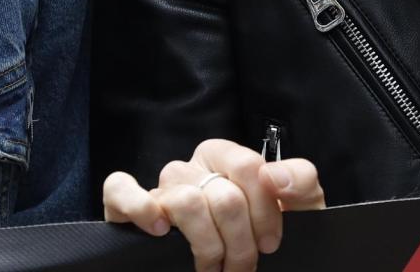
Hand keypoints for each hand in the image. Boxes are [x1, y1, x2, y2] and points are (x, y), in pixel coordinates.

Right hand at [102, 138, 325, 271]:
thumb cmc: (261, 240)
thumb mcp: (297, 209)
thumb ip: (300, 181)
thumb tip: (274, 176)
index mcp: (224, 159)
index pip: (247, 166)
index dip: (265, 211)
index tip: (270, 245)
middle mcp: (190, 170)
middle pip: (221, 195)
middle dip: (240, 242)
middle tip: (242, 268)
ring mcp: (159, 189)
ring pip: (185, 201)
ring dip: (207, 245)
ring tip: (213, 268)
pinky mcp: (126, 208)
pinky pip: (119, 189)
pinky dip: (138, 205)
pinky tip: (159, 228)